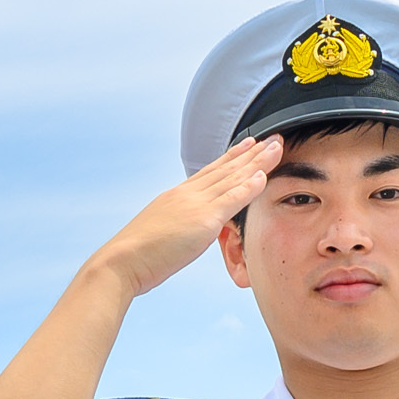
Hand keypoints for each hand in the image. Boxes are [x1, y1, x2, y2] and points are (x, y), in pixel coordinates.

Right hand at [90, 137, 281, 295]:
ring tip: (276, 147)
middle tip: (272, 138)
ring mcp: (196, 204)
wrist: (122, 261)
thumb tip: (185, 229)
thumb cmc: (137, 255)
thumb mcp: (160, 232)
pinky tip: (264, 175)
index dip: (231, 157)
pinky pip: (232, 199)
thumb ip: (177, 225)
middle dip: (251, 152)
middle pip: (226, 168)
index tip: (248, 145)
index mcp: (177, 196)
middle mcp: (187, 194)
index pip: (210, 171)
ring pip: (233, 177)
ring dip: (258, 161)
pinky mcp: (203, 220)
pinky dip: (249, 186)